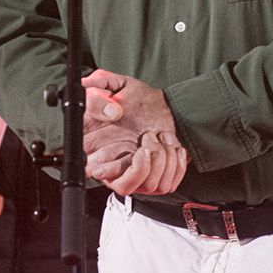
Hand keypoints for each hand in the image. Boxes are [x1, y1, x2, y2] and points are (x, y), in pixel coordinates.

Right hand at [80, 69, 189, 195]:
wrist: (152, 102)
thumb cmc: (127, 96)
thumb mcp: (110, 86)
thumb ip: (98, 95)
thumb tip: (112, 111)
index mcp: (96, 150)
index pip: (95, 171)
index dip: (108, 169)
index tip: (128, 152)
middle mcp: (115, 167)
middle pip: (124, 186)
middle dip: (141, 166)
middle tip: (147, 139)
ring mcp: (136, 173)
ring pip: (148, 186)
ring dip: (162, 161)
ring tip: (161, 136)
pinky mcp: (156, 175)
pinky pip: (167, 184)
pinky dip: (176, 166)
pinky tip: (174, 146)